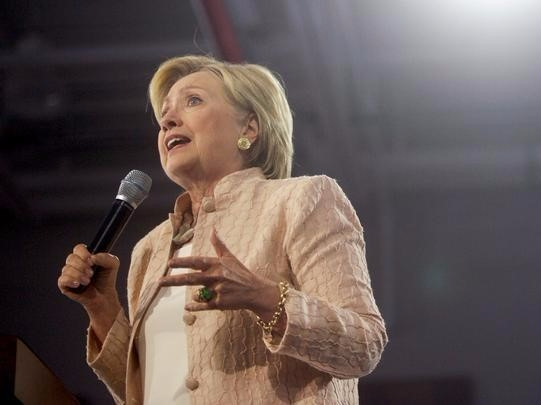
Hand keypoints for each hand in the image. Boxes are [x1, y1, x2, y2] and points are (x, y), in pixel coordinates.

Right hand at [58, 244, 120, 312]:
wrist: (104, 295)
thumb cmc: (106, 278)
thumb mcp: (113, 264)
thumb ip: (106, 257)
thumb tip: (92, 258)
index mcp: (85, 257)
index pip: (78, 248)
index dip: (83, 253)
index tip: (92, 261)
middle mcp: (75, 264)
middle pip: (71, 258)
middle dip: (82, 266)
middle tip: (91, 273)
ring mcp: (69, 274)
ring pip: (66, 268)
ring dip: (79, 275)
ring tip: (88, 281)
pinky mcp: (65, 285)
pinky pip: (62, 280)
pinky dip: (70, 281)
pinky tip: (78, 284)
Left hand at [160, 229, 279, 320]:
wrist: (256, 291)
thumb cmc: (241, 273)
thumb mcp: (230, 257)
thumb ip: (219, 244)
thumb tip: (213, 229)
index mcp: (217, 264)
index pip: (197, 262)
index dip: (183, 262)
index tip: (170, 263)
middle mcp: (216, 277)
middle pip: (191, 278)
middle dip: (174, 280)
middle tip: (160, 281)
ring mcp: (218, 291)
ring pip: (197, 293)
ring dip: (193, 294)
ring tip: (187, 291)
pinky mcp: (220, 304)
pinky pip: (203, 306)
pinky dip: (194, 307)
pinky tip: (187, 307)